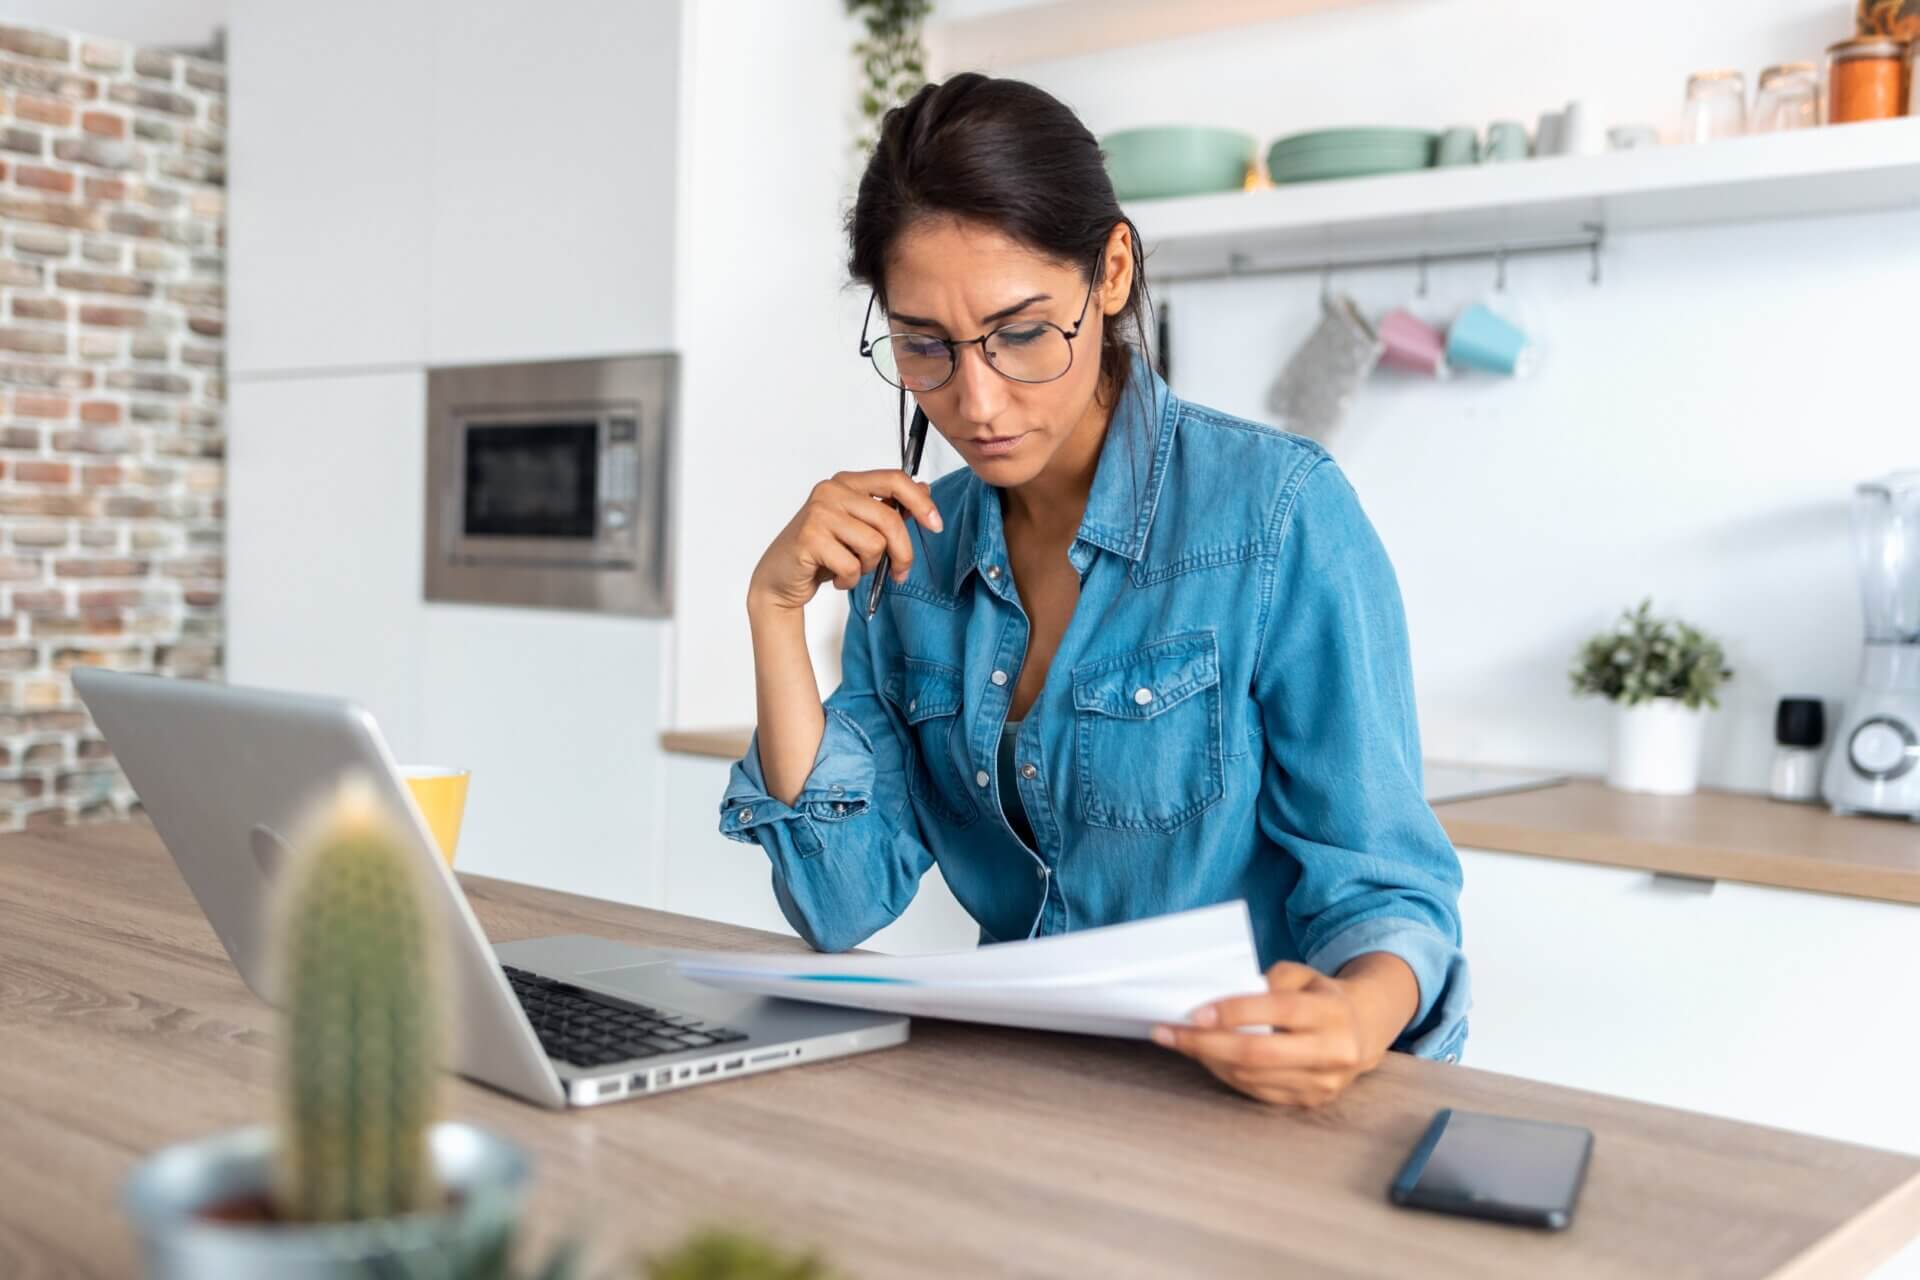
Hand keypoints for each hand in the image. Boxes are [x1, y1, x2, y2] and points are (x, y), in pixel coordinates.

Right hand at [747, 469, 942, 616]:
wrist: (780, 578)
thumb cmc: (820, 552)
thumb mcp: (859, 528)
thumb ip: (889, 509)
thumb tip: (924, 491)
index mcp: (847, 483)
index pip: (895, 480)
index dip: (921, 503)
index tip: (935, 525)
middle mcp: (832, 491)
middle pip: (890, 519)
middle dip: (902, 553)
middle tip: (900, 573)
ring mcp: (819, 513)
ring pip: (874, 544)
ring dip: (868, 567)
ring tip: (850, 568)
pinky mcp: (810, 538)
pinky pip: (852, 565)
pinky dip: (849, 580)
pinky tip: (835, 577)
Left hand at [1151, 957, 1410, 1106]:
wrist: (1362, 1031)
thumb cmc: (1320, 996)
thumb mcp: (1303, 975)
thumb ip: (1268, 981)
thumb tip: (1217, 997)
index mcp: (1331, 1012)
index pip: (1278, 1011)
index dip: (1234, 1012)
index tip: (1194, 1012)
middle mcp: (1331, 1052)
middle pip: (1258, 1053)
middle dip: (1205, 1043)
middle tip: (1167, 1031)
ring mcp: (1322, 1083)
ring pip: (1251, 1077)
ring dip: (1208, 1059)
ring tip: (1177, 1041)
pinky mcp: (1309, 1101)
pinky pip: (1256, 1091)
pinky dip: (1225, 1073)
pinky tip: (1204, 1056)